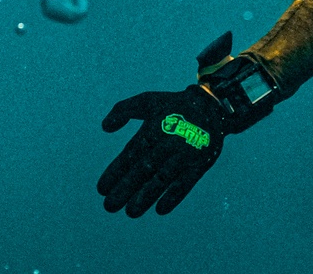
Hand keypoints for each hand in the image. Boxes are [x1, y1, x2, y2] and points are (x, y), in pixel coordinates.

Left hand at [97, 85, 225, 216]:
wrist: (211, 106)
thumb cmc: (173, 105)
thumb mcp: (147, 101)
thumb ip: (123, 110)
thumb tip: (105, 127)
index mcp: (152, 130)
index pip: (129, 155)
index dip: (115, 172)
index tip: (101, 189)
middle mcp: (166, 144)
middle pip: (143, 170)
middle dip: (125, 189)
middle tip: (109, 206)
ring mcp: (183, 155)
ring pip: (162, 179)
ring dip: (146, 197)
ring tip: (130, 212)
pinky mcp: (199, 164)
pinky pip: (186, 183)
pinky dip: (174, 196)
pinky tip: (161, 210)